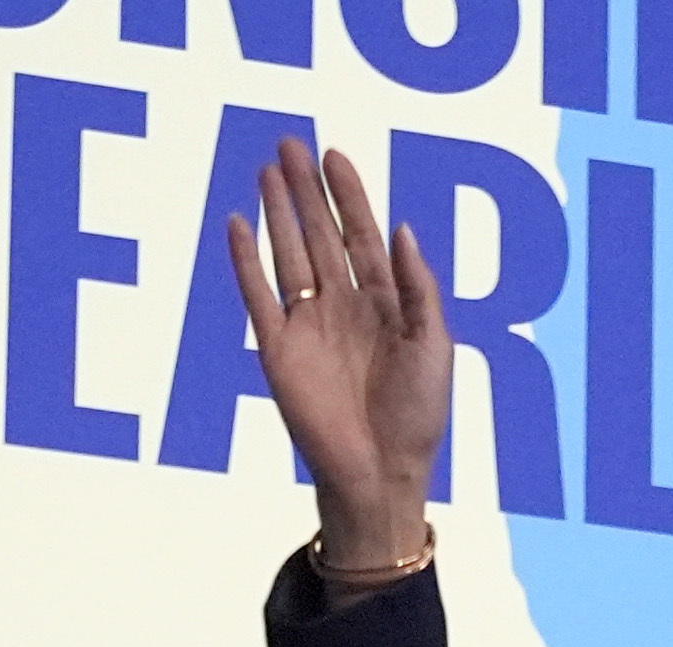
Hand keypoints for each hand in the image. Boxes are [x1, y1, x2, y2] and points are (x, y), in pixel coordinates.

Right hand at [222, 135, 450, 571]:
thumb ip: (419, 288)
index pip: (363, 237)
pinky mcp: (278, 350)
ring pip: (289, 255)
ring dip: (279, 214)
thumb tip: (401, 229)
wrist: (381, 473)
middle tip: (289, 146)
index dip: (349, 196)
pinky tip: (239, 224)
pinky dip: (246, 260)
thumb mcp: (433, 346)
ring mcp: (309, 327)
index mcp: (386, 306)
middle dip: (307, 192)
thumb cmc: (417, 418)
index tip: (334, 156)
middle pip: (321, 236)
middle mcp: (345, 309)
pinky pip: (258, 295)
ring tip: (267, 171)